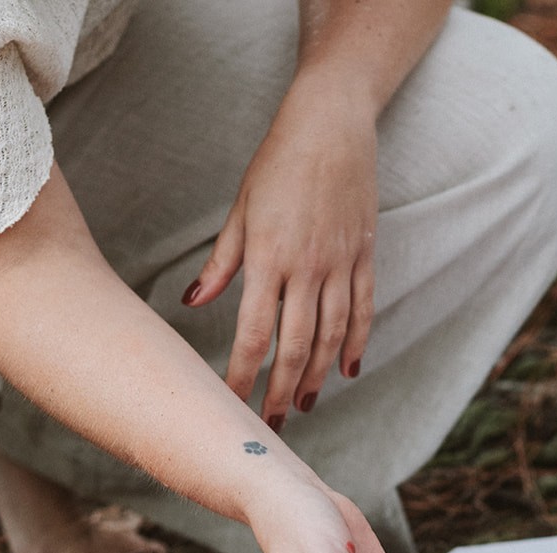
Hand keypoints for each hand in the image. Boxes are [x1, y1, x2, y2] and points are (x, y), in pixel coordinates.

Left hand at [183, 86, 376, 430]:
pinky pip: (363, 311)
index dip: (243, 373)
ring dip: (318, 377)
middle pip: (296, 346)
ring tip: (306, 404)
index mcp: (268, 257)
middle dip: (282, 390)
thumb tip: (191, 300)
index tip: (232, 402)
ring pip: (332, 336)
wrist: (332, 125)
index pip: (254, 332)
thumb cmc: (277, 164)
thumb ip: (221, 262)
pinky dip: (357, 344)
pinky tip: (348, 370)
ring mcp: (341, 265)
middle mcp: (308, 268)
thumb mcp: (240, 210)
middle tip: (272, 423)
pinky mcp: (365, 258)